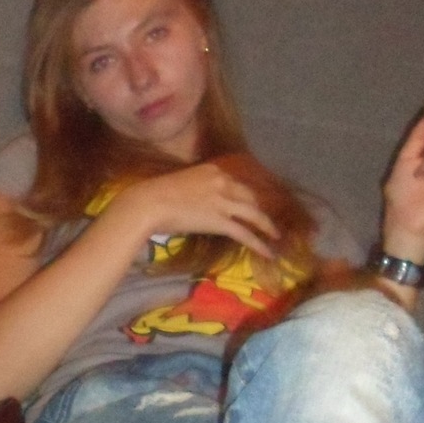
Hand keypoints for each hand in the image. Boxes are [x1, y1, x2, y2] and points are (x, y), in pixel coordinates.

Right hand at [113, 160, 281, 258]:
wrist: (148, 203)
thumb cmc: (154, 193)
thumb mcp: (180, 183)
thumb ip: (195, 188)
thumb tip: (197, 201)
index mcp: (212, 170)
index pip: (236, 183)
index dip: (245, 195)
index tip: (249, 202)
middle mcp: (222, 182)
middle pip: (249, 196)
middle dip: (260, 209)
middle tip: (266, 220)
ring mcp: (223, 201)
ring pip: (253, 214)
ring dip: (267, 226)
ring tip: (275, 236)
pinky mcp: (220, 221)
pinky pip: (245, 233)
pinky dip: (259, 244)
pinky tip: (267, 252)